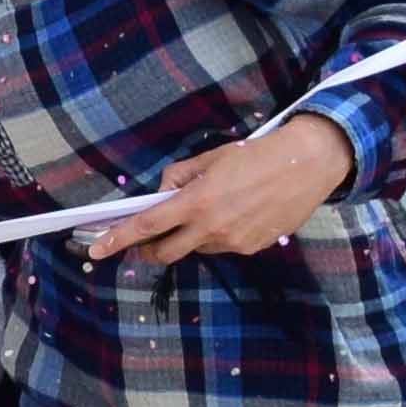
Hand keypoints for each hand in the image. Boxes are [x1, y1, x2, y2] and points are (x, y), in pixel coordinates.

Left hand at [77, 110, 358, 268]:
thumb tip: (163, 190)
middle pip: (165, 252)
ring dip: (190, 236)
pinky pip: (222, 247)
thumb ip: (181, 176)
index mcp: (197, 201)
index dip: (119, 238)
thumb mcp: (212, 158)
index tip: (97, 249)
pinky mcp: (251, 248)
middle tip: (144, 240)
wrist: (308, 164)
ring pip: (196, 248)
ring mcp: (232, 242)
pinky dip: (217, 235)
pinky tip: (236, 213)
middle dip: (148, 249)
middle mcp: (212, 227)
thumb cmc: (258, 154)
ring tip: (210, 209)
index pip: (147, 225)